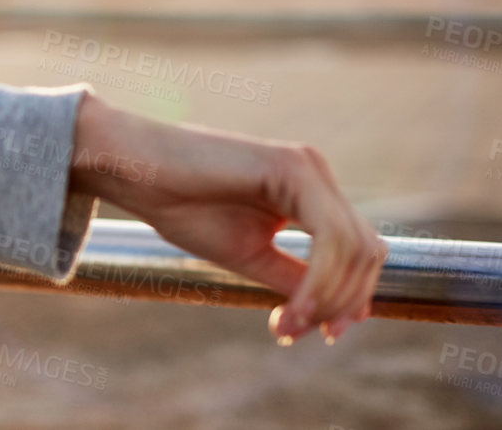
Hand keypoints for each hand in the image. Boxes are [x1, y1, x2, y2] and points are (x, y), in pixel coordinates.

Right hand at [69, 91, 387, 344]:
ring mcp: (307, 167)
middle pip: (367, 252)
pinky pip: (331, 239)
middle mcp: (315, 173)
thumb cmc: (181, 205)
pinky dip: (319, 283)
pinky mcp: (292, 169)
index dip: (350, 298)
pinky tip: (289, 307)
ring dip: (328, 298)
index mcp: (309, 191)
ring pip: (355, 249)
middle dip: (341, 302)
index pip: (358, 250)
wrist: (134, 168)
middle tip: (297, 331)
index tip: (319, 334)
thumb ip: (295, 275)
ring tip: (286, 323)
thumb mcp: (250, 253)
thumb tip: (341, 312)